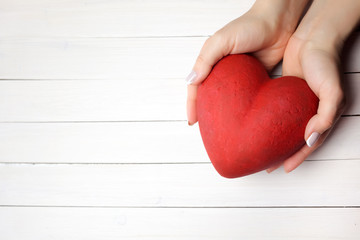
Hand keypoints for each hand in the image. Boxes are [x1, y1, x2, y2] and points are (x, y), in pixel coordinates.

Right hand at [186, 0, 309, 124]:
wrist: (279, 22)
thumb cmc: (249, 25)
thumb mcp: (221, 40)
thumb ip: (206, 59)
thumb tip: (191, 80)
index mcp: (213, 64)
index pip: (197, 87)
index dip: (193, 104)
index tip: (192, 121)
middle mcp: (225, 74)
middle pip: (212, 98)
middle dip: (207, 115)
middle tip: (207, 131)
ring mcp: (241, 80)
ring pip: (229, 103)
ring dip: (225, 117)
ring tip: (223, 132)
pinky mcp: (257, 83)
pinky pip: (248, 101)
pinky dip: (244, 112)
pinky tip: (244, 122)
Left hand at [266, 0, 359, 172]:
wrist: (313, 38)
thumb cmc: (325, 62)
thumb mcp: (333, 91)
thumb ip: (325, 117)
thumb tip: (310, 139)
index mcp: (321, 115)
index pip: (309, 143)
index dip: (297, 157)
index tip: (283, 169)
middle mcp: (308, 111)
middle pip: (295, 139)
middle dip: (282, 153)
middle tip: (267, 164)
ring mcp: (297, 103)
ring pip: (284, 128)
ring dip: (274, 140)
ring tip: (259, 150)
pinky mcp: (285, 93)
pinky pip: (276, 112)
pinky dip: (268, 122)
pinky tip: (256, 126)